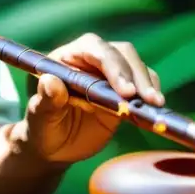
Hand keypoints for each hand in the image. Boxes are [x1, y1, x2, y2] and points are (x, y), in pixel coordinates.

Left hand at [16, 34, 162, 163]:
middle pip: (120, 53)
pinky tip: (155, 108)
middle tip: (146, 99)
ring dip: (148, 82)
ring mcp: (109, 74)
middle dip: (135, 73)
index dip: (112, 64)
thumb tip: (50, 82)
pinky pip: (144, 83)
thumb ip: (45, 100)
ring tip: (155, 105)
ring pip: (136, 65)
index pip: (93, 48)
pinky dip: (152, 92)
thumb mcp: (39, 118)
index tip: (125, 90)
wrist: (54, 146)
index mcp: (66, 57)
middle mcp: (90, 60)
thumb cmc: (42, 128)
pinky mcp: (125, 90)